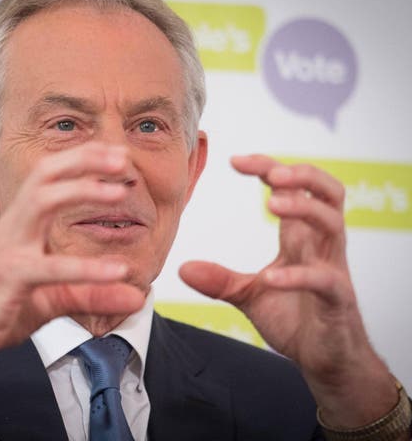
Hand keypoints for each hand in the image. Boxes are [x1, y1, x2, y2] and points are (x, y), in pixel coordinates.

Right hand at [0, 141, 144, 358]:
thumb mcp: (55, 298)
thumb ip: (95, 293)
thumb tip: (137, 296)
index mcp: (23, 224)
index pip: (51, 177)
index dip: (82, 160)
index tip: (117, 154)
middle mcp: (15, 227)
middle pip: (45, 175)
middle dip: (83, 160)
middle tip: (123, 157)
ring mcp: (10, 248)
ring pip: (42, 202)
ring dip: (82, 190)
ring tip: (118, 192)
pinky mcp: (9, 277)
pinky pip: (50, 267)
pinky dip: (85, 268)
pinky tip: (117, 271)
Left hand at [179, 154, 397, 426]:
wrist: (323, 359)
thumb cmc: (295, 318)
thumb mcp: (249, 294)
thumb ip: (220, 280)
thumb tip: (182, 268)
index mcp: (300, 237)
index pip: (293, 188)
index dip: (269, 167)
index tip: (235, 161)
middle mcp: (320, 245)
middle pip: (328, 192)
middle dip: (302, 175)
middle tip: (270, 172)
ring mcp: (332, 269)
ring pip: (333, 223)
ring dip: (304, 208)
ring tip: (272, 204)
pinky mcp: (338, 300)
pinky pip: (324, 279)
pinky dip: (298, 275)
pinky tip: (271, 278)